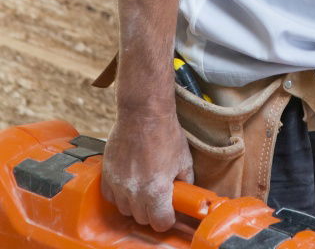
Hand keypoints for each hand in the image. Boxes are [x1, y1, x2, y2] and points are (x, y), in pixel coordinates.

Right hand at [101, 108, 193, 231]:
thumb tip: (185, 192)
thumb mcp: (184, 158)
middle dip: (152, 211)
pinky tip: (128, 183)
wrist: (143, 113)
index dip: (167, 219)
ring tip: (143, 188)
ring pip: (125, 209)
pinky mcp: (107, 174)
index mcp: (157, 190)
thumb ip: (185, 180)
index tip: (169, 212)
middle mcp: (135, 191)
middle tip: (158, 198)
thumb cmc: (165, 132)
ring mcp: (119, 183)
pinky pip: (110, 196)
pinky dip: (119, 195)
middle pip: (142, 218)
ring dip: (135, 204)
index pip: (161, 222)